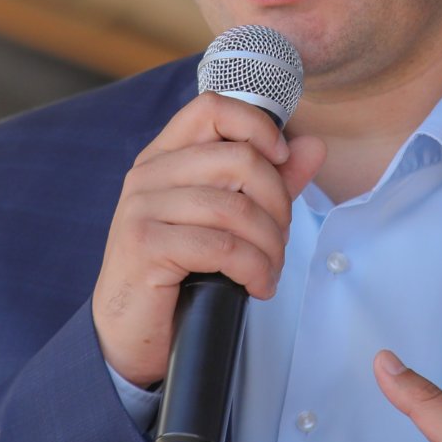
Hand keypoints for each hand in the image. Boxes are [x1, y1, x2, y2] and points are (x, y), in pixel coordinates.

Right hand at [93, 92, 324, 387]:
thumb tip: (312, 146)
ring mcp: (142, 208)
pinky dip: (253, 269)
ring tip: (269, 270)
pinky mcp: (145, 245)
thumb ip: (268, 180)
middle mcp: (148, 174)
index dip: (258, 126)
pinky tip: (256, 286)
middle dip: (277, 204)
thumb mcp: (226, 221)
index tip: (281, 160)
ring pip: (237, 208)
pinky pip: (222, 247)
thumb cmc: (178, 274)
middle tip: (277, 240)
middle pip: (239, 159)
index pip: (213, 108)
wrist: (129, 334)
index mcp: (165, 157)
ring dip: (269, 246)